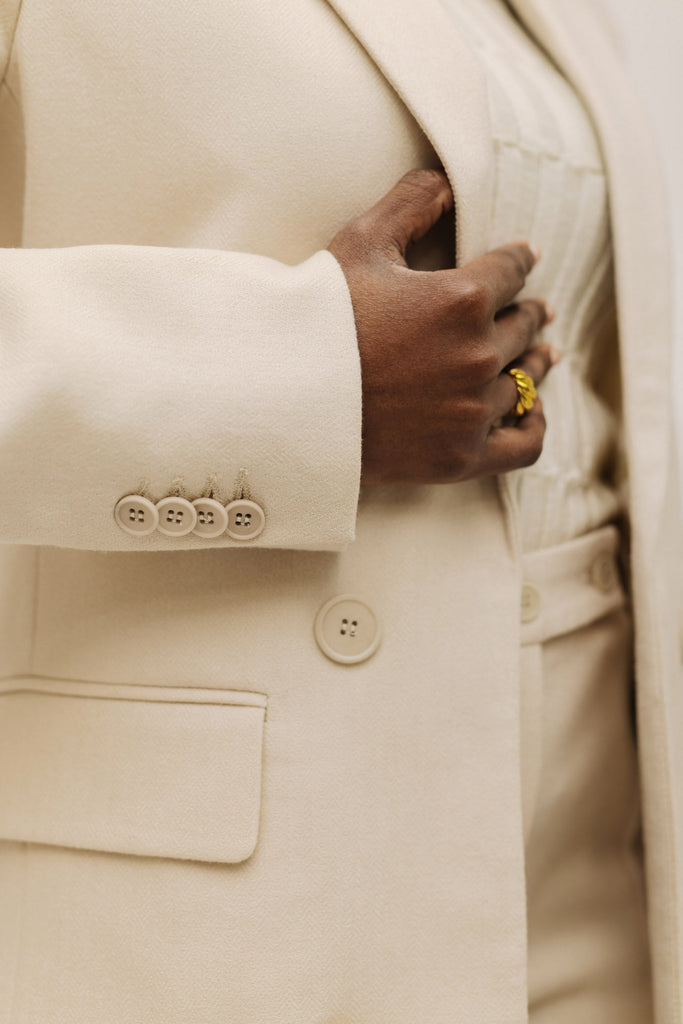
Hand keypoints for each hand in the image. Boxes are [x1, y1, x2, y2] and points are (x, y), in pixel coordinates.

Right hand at [327, 168, 558, 484]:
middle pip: (524, 326)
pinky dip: (533, 425)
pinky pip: (524, 443)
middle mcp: (477, 354)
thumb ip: (409, 204)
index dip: (521, 259)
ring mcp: (471, 409)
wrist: (283, 402)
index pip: (513, 269)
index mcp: (462, 297)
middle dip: (531, 313)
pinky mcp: (461, 455)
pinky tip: (531, 412)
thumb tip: (447, 181)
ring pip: (526, 381)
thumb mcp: (359, 245)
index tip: (526, 258)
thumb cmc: (317, 319)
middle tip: (538, 311)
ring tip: (544, 357)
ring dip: (536, 363)